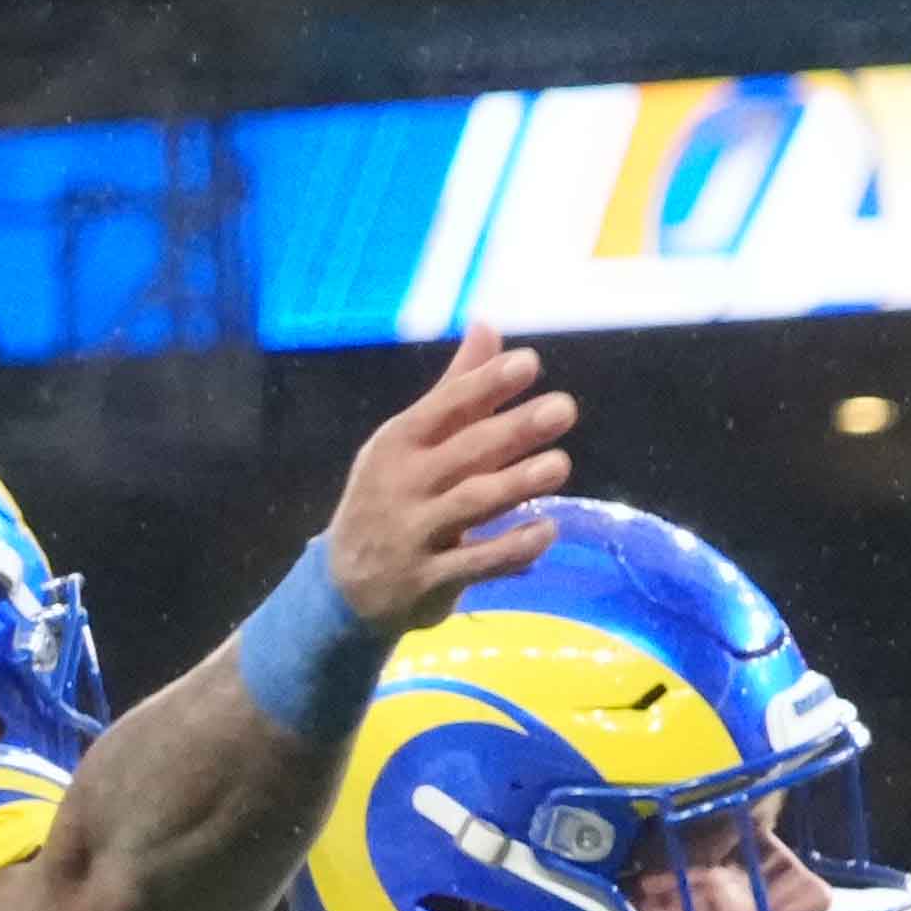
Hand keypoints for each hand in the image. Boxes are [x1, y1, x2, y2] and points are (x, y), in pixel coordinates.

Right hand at [318, 323, 574, 632]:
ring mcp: (414, 533)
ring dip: (517, 484)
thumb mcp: (411, 442)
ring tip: (560, 465)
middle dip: (514, 430)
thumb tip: (487, 325)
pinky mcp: (428, 580)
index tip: (529, 363)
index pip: (445, 406)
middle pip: (465, 451)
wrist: (346, 585)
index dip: (486, 384)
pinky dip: (513, 548)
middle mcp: (404, 483)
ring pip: (471, 504)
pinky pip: (476, 563)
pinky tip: (548, 530)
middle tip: (563, 408)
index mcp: (399, 442)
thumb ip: (456, 389)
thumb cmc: (392, 498)